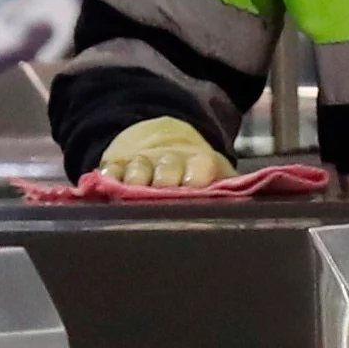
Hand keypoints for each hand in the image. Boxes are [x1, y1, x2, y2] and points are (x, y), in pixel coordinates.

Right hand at [98, 115, 226, 187]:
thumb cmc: (195, 172)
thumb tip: (243, 207)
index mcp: (198, 163)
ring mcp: (141, 163)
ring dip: (135, 178)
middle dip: (165, 180)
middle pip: (166, 168)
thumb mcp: (218, 176)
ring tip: (132, 188)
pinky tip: (105, 184)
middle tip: (163, 191)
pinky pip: (110, 171)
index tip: (193, 187)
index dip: (196, 176)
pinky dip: (107, 178)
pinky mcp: (116, 166)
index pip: (199, 166)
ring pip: (137, 169)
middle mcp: (169, 161)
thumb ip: (229, 190)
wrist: (163, 140)